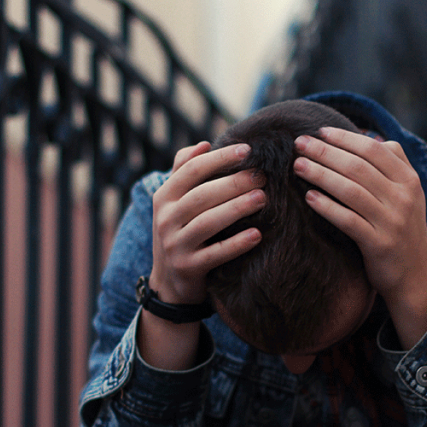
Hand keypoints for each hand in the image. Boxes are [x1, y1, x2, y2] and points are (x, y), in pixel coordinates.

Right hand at [149, 141, 264, 304]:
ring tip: (262, 198)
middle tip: (262, 176)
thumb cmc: (180, 232)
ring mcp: (176, 245)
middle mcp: (166, 219)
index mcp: (164, 197)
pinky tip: (257, 234)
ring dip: (237, 208)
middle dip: (234, 182)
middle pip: (202, 195)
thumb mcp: (174, 202)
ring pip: (208, 222)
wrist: (170, 282)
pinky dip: (237, 244)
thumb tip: (204, 144)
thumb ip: (184, 171)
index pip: (192, 169)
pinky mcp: (189, 267)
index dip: (219, 158)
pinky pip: (216, 253)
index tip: (247, 150)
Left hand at [293, 128, 426, 346]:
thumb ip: (394, 164)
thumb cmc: (403, 230)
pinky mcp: (379, 244)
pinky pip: (348, 221)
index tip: (320, 132)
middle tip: (299, 144)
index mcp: (409, 180)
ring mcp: (392, 221)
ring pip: (351, 191)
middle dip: (326, 152)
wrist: (415, 276)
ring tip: (298, 166)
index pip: (374, 150)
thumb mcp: (409, 195)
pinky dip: (328, 207)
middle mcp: (403, 197)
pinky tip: (309, 198)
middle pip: (358, 167)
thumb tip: (370, 136)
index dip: (345, 138)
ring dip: (321, 175)